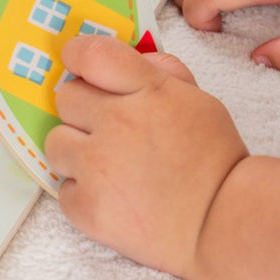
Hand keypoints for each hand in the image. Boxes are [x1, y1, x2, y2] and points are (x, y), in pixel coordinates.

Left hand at [44, 35, 247, 276]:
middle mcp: (116, 123)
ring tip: (108, 168)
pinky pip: (62, 188)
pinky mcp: (85, 206)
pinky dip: (82, 194)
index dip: (78, 56)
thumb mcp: (197, 101)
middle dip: (83, 110)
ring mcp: (96, 167)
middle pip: (66, 97)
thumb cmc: (212, 159)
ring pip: (55, 142)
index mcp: (147, 92)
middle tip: (108, 130)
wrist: (224, 225)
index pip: (92, 55)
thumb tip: (131, 59)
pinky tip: (112, 198)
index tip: (79, 66)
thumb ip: (161, 73)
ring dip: (76, 152)